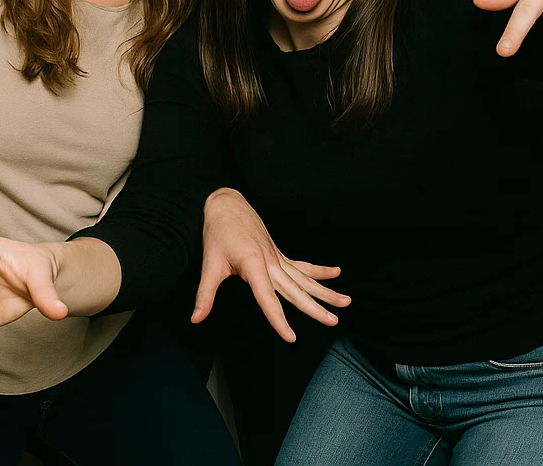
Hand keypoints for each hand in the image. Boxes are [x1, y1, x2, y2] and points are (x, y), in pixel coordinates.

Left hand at [192, 188, 349, 341]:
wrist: (226, 204)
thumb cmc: (217, 233)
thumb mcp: (209, 263)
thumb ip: (205, 294)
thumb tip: (195, 320)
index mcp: (253, 264)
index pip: (267, 297)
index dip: (278, 318)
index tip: (291, 337)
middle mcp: (270, 262)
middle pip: (295, 289)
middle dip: (315, 307)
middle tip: (334, 322)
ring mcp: (277, 257)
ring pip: (304, 278)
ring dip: (325, 291)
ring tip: (346, 302)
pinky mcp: (279, 254)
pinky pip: (302, 266)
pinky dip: (319, 271)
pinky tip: (336, 273)